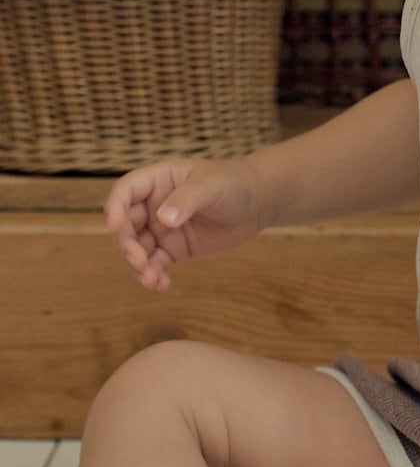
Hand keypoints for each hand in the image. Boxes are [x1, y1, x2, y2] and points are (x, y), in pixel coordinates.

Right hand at [103, 157, 273, 290]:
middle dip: (127, 245)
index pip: (125, 191)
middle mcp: (153, 204)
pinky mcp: (174, 249)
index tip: (114, 227)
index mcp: (157, 180)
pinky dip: (154, 275)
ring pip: (138, 249)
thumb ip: (187, 200)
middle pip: (126, 225)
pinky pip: (156, 264)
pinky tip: (162, 285)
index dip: (115, 207)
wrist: (258, 202)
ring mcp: (162, 228)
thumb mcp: (211, 186)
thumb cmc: (233, 183)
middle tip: (139, 262)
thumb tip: (164, 219)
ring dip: (138, 266)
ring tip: (151, 280)